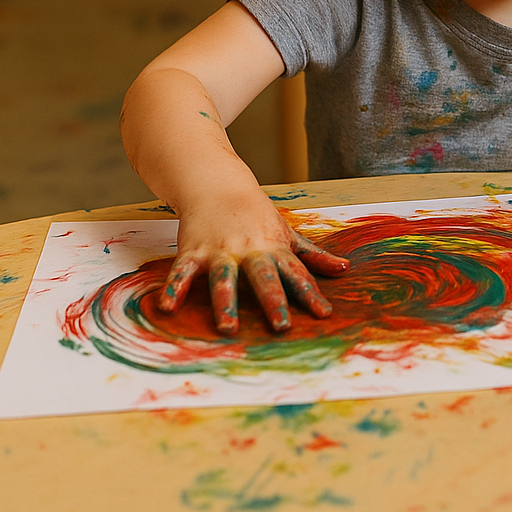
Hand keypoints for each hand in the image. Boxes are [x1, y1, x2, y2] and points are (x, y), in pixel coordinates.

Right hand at [157, 195, 349, 334]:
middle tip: (281, 326)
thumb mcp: (287, 232)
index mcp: (274, 248)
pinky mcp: (193, 251)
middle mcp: (249, 251)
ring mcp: (220, 251)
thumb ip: (313, 255)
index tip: (323, 315)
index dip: (310, 293)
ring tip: (228, 328)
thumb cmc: (256, 214)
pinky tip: (167, 308)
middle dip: (272, 300)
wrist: (216, 183)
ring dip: (225, 302)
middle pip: (263, 277)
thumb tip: (344, 269)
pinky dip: (174, 289)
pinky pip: (183, 272)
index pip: (296, 273)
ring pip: (224, 278)